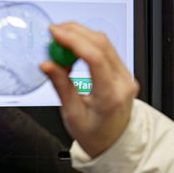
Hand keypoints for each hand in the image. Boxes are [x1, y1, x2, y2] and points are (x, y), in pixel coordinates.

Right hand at [41, 22, 138, 157]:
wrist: (114, 141)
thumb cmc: (95, 133)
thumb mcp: (72, 114)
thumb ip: (61, 86)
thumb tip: (47, 64)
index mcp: (110, 96)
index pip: (95, 58)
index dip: (74, 41)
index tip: (56, 33)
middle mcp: (123, 82)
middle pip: (101, 44)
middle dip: (75, 32)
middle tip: (54, 31)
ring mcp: (125, 75)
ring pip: (104, 42)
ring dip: (81, 35)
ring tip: (60, 39)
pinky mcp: (122, 70)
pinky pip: (106, 48)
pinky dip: (87, 42)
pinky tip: (72, 47)